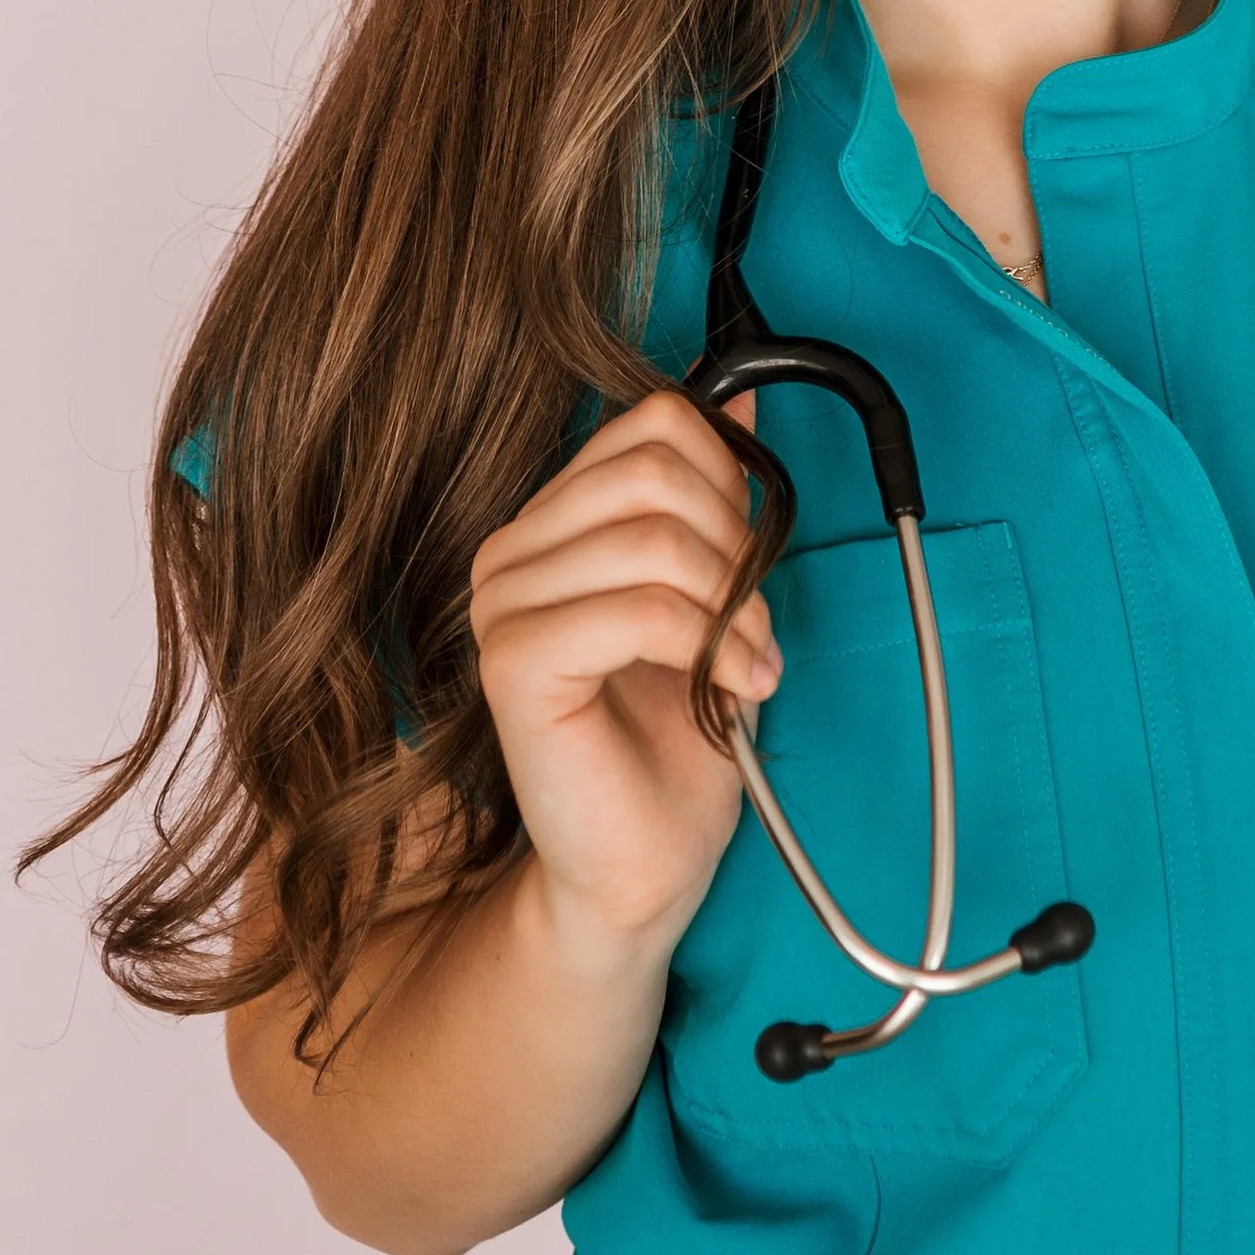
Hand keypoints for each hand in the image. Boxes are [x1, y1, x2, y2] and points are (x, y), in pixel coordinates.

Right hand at [468, 391, 774, 948]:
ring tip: (750, 669)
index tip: (748, 565)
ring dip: (735, 608)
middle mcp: (511, 550)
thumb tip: (738, 392)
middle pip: (658, 471)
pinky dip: (710, 646)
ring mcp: (500, 603)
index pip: (658, 423)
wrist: (645, 862)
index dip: (731, 486)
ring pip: (656, 538)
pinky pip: (637, 609)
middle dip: (737, 548)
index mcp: (552, 521)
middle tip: (755, 630)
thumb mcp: (712, 593)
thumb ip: (713, 496)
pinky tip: (731, 690)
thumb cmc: (674, 737)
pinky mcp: (513, 663)